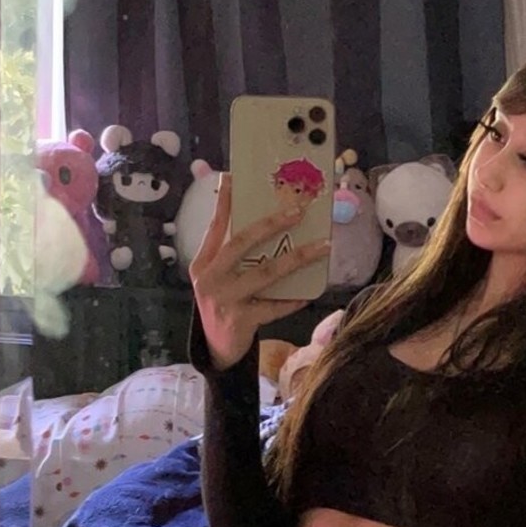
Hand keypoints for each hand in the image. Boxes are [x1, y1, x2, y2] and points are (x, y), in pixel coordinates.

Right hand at [189, 172, 330, 370]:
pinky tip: (309, 292)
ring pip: (265, 273)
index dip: (225, 202)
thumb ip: (229, 254)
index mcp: (203, 264)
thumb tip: (261, 223)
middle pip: (241, 243)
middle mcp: (210, 279)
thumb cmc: (223, 305)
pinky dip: (293, 299)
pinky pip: (275, 306)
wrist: (218, 349)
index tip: (234, 177)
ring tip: (322, 246)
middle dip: (271, 224)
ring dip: (297, 258)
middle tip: (298, 211)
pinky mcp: (242, 320)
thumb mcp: (217, 278)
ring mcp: (225, 300)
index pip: (215, 227)